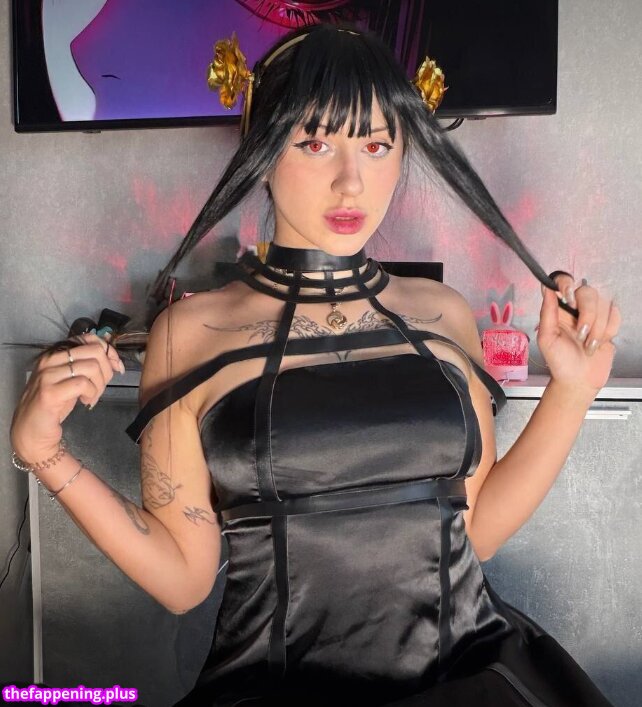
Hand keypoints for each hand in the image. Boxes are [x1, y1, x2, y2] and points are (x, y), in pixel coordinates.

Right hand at [10, 334, 124, 463]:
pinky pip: (83, 384)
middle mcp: (50, 359)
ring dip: (99, 385)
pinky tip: (85, 401)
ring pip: (91, 367)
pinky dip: (91, 393)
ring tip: (91, 396)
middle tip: (100, 387)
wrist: (31, 429)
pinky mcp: (50, 392)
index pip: (90, 339)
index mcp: (56, 353)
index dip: (109, 352)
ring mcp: (48, 375)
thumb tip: (116, 360)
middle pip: (95, 351)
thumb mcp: (73, 379)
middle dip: (107, 370)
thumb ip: (89, 366)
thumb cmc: (55, 403)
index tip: (116, 368)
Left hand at [537, 273, 620, 396]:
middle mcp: (576, 308)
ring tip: (588, 346)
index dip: (567, 284)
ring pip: (604, 304)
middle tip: (580, 335)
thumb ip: (547, 312)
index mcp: (558, 309)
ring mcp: (594, 314)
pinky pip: (615, 314)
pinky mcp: (609, 323)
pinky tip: (599, 343)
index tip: (569, 298)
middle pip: (588, 291)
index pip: (563, 282)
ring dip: (598, 329)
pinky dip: (609, 330)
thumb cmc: (559, 362)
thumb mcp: (547, 339)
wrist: (579, 381)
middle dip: (587, 315)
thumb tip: (545, 287)